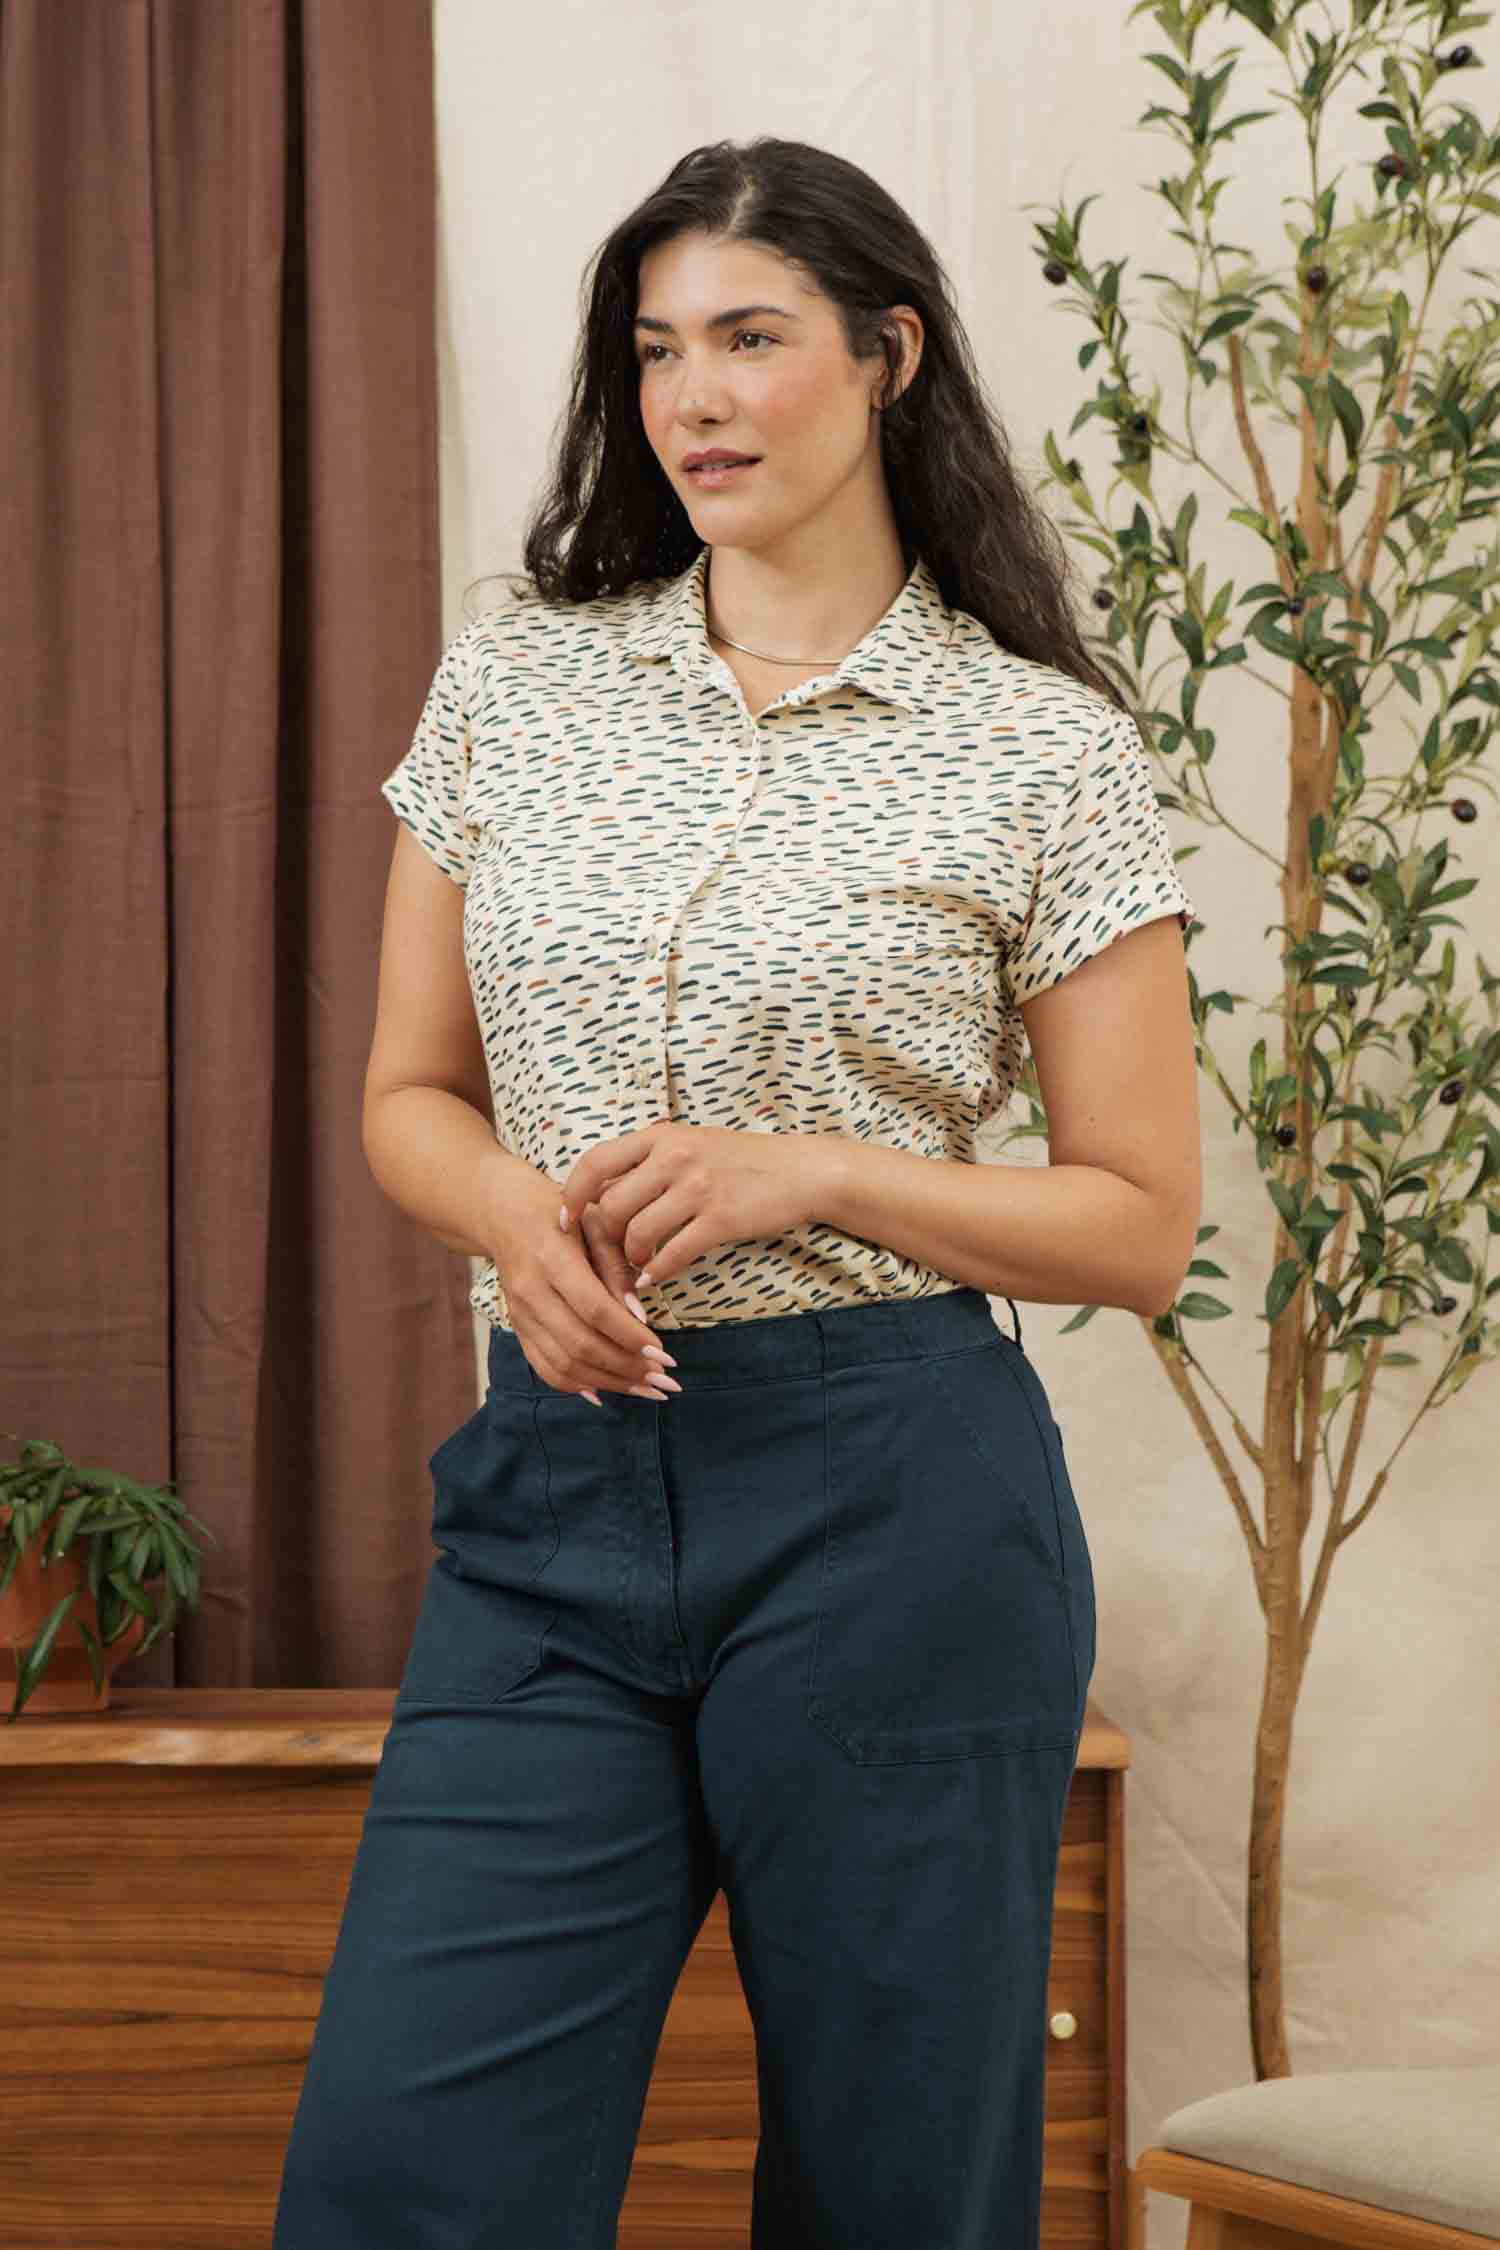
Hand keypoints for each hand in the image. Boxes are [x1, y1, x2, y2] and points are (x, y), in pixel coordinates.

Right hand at [489, 1170, 677, 1403]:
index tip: (663, 1354)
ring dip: (609, 1382)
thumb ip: (618, 1268)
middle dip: (626, 1368)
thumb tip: (640, 1317)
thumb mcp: (597, 1224)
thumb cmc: (564, 1215)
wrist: (506, 1216)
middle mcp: (531, 1292)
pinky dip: (578, 1386)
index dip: (629, 1336)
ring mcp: (520, 1315)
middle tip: (665, 1380)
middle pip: (579, 1344)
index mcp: (552, 1258)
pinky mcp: (518, 1329)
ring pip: (564, 1364)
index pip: (593, 1309)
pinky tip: (608, 1392)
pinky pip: (545, 1368)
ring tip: (647, 1390)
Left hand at [557, 1121, 824, 1288]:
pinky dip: (657, 1272)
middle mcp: (675, 1157)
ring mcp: (698, 1187)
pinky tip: (656, 1277)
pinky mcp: (720, 1218)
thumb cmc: (740, 1162)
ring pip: (637, 1234)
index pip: (595, 1162)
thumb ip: (648, 1163)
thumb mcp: (690, 1144)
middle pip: (612, 1207)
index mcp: (661, 1136)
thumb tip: (602, 1195)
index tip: (565, 1220)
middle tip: (611, 1256)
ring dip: (631, 1258)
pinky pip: (672, 1254)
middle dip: (605, 1240)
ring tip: (638, 1265)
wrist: (800, 1171)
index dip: (572, 1195)